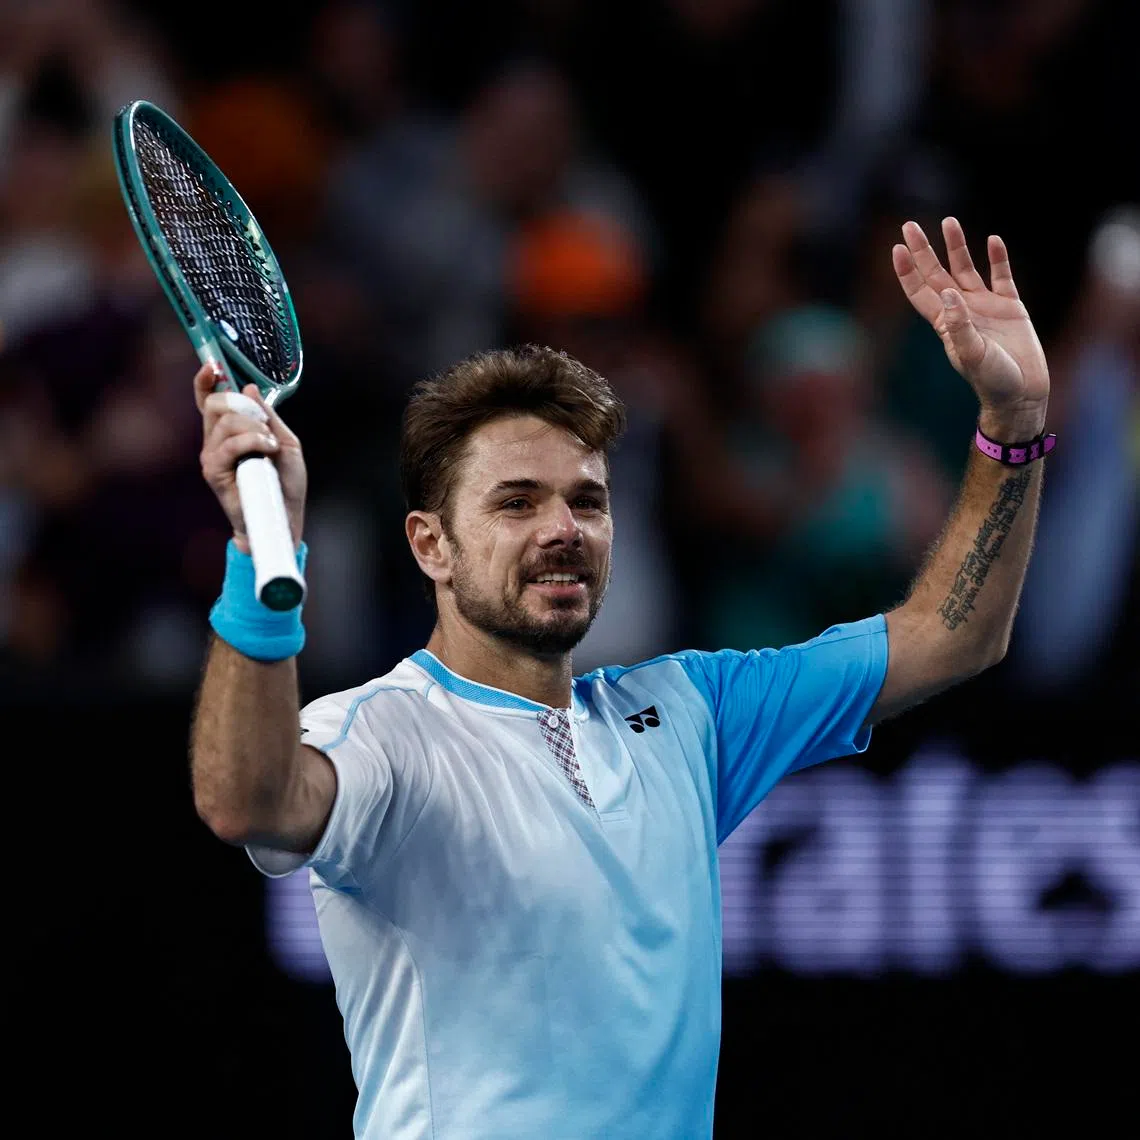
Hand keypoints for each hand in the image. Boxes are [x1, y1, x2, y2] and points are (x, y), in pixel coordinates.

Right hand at [195, 363, 307, 551]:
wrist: (284, 516)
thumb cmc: (285, 483)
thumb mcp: (284, 441)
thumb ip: (267, 416)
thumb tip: (248, 388)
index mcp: (229, 432)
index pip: (208, 401)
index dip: (205, 381)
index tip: (211, 366)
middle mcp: (215, 441)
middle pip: (216, 404)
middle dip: (244, 407)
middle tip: (266, 427)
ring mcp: (213, 456)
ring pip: (227, 422)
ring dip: (256, 428)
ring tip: (271, 446)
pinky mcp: (214, 472)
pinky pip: (230, 444)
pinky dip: (254, 441)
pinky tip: (268, 450)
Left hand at [893, 217, 1049, 436]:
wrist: (1021, 393)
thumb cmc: (992, 380)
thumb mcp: (972, 354)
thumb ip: (959, 325)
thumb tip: (947, 292)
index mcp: (945, 323)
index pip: (919, 291)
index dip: (907, 271)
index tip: (897, 248)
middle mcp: (961, 310)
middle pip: (936, 273)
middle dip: (922, 250)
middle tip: (909, 225)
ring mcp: (985, 307)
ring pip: (966, 269)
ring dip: (957, 246)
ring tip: (949, 221)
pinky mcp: (1010, 307)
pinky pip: (1002, 276)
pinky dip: (998, 259)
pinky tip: (993, 240)